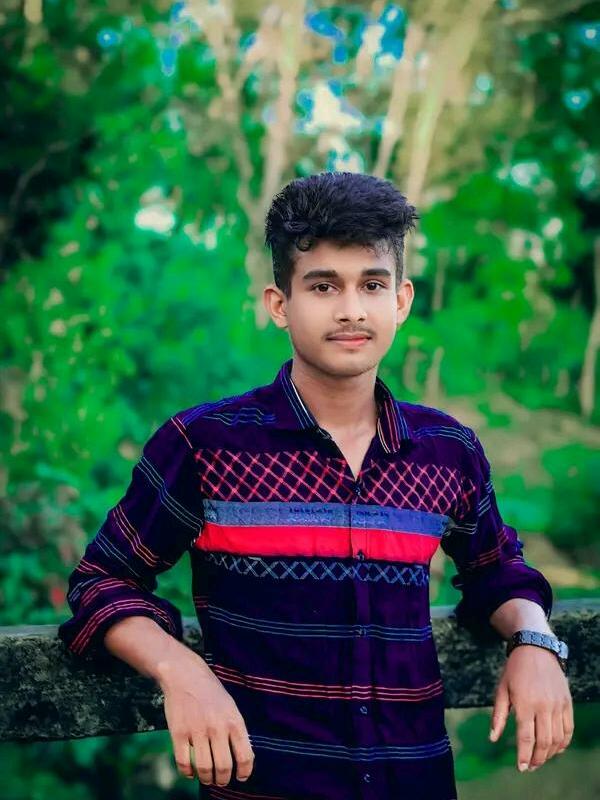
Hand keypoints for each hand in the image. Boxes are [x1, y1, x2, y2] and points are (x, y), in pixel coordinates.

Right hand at [157, 648, 254, 786]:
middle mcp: (217, 727)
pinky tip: (190, 772)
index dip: (244, 772)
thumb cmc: (211, 692)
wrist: (185, 675)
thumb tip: (242, 759)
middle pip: (224, 767)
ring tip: (207, 778)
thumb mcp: (231, 707)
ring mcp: (197, 731)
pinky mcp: (178, 733)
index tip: (241, 777)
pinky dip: (188, 773)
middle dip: (223, 780)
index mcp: (234, 721)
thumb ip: (236, 730)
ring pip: (205, 769)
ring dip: (207, 779)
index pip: (245, 756)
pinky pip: (184, 763)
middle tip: (221, 781)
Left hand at [488, 644, 573, 771]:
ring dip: (550, 754)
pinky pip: (569, 729)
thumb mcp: (501, 689)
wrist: (536, 648)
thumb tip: (493, 738)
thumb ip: (499, 716)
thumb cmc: (514, 669)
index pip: (526, 737)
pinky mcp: (567, 702)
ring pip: (558, 738)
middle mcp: (544, 706)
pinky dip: (564, 743)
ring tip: (540, 760)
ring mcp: (558, 704)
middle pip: (544, 742)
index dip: (523, 755)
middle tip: (530, 767)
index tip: (520, 767)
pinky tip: (555, 749)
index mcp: (525, 703)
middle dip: (537, 758)